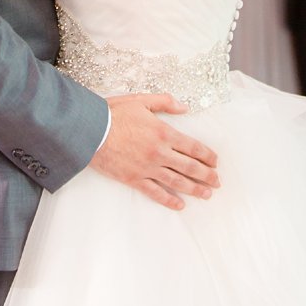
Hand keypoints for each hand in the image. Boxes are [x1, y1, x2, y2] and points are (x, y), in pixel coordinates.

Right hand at [89, 93, 219, 210]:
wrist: (89, 130)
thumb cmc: (112, 113)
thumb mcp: (139, 100)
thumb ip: (164, 102)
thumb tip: (185, 107)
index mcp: (163, 133)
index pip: (193, 147)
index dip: (208, 156)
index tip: (215, 162)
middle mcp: (160, 153)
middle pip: (190, 167)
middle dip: (207, 176)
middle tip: (216, 182)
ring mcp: (148, 168)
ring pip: (178, 182)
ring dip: (195, 189)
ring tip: (206, 194)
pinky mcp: (134, 179)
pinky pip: (156, 192)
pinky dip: (169, 200)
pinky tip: (179, 205)